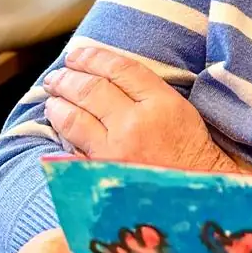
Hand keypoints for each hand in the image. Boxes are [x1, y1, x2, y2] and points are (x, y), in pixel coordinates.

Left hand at [43, 44, 251, 173]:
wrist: (199, 197)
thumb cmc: (191, 153)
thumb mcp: (180, 111)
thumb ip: (148, 92)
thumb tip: (107, 76)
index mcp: (161, 103)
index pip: (119, 68)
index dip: (93, 57)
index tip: (78, 54)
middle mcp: (136, 124)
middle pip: (91, 89)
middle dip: (68, 78)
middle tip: (57, 76)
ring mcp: (115, 152)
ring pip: (75, 118)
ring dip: (58, 104)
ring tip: (52, 98)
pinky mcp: (103, 175)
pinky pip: (73, 149)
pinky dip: (62, 135)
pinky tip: (58, 127)